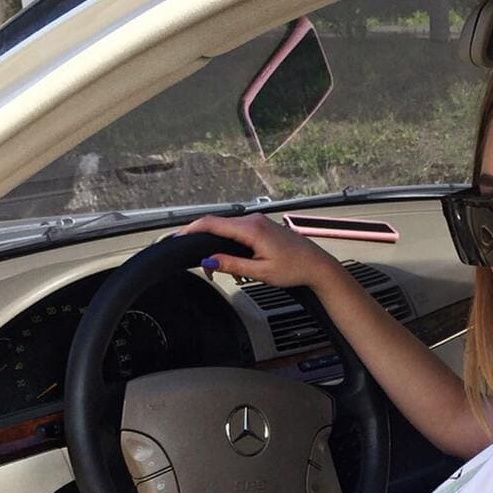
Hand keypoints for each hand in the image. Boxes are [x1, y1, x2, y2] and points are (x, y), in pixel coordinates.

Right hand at [179, 212, 340, 291]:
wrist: (315, 265)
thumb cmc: (294, 268)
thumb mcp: (260, 272)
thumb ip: (232, 264)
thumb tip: (209, 260)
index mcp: (250, 229)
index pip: (212, 223)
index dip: (191, 229)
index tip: (177, 238)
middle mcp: (253, 220)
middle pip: (217, 226)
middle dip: (204, 243)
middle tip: (204, 267)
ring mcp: (257, 221)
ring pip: (227, 230)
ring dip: (218, 247)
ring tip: (223, 270)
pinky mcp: (260, 226)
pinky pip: (237, 232)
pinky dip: (230, 245)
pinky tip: (235, 262)